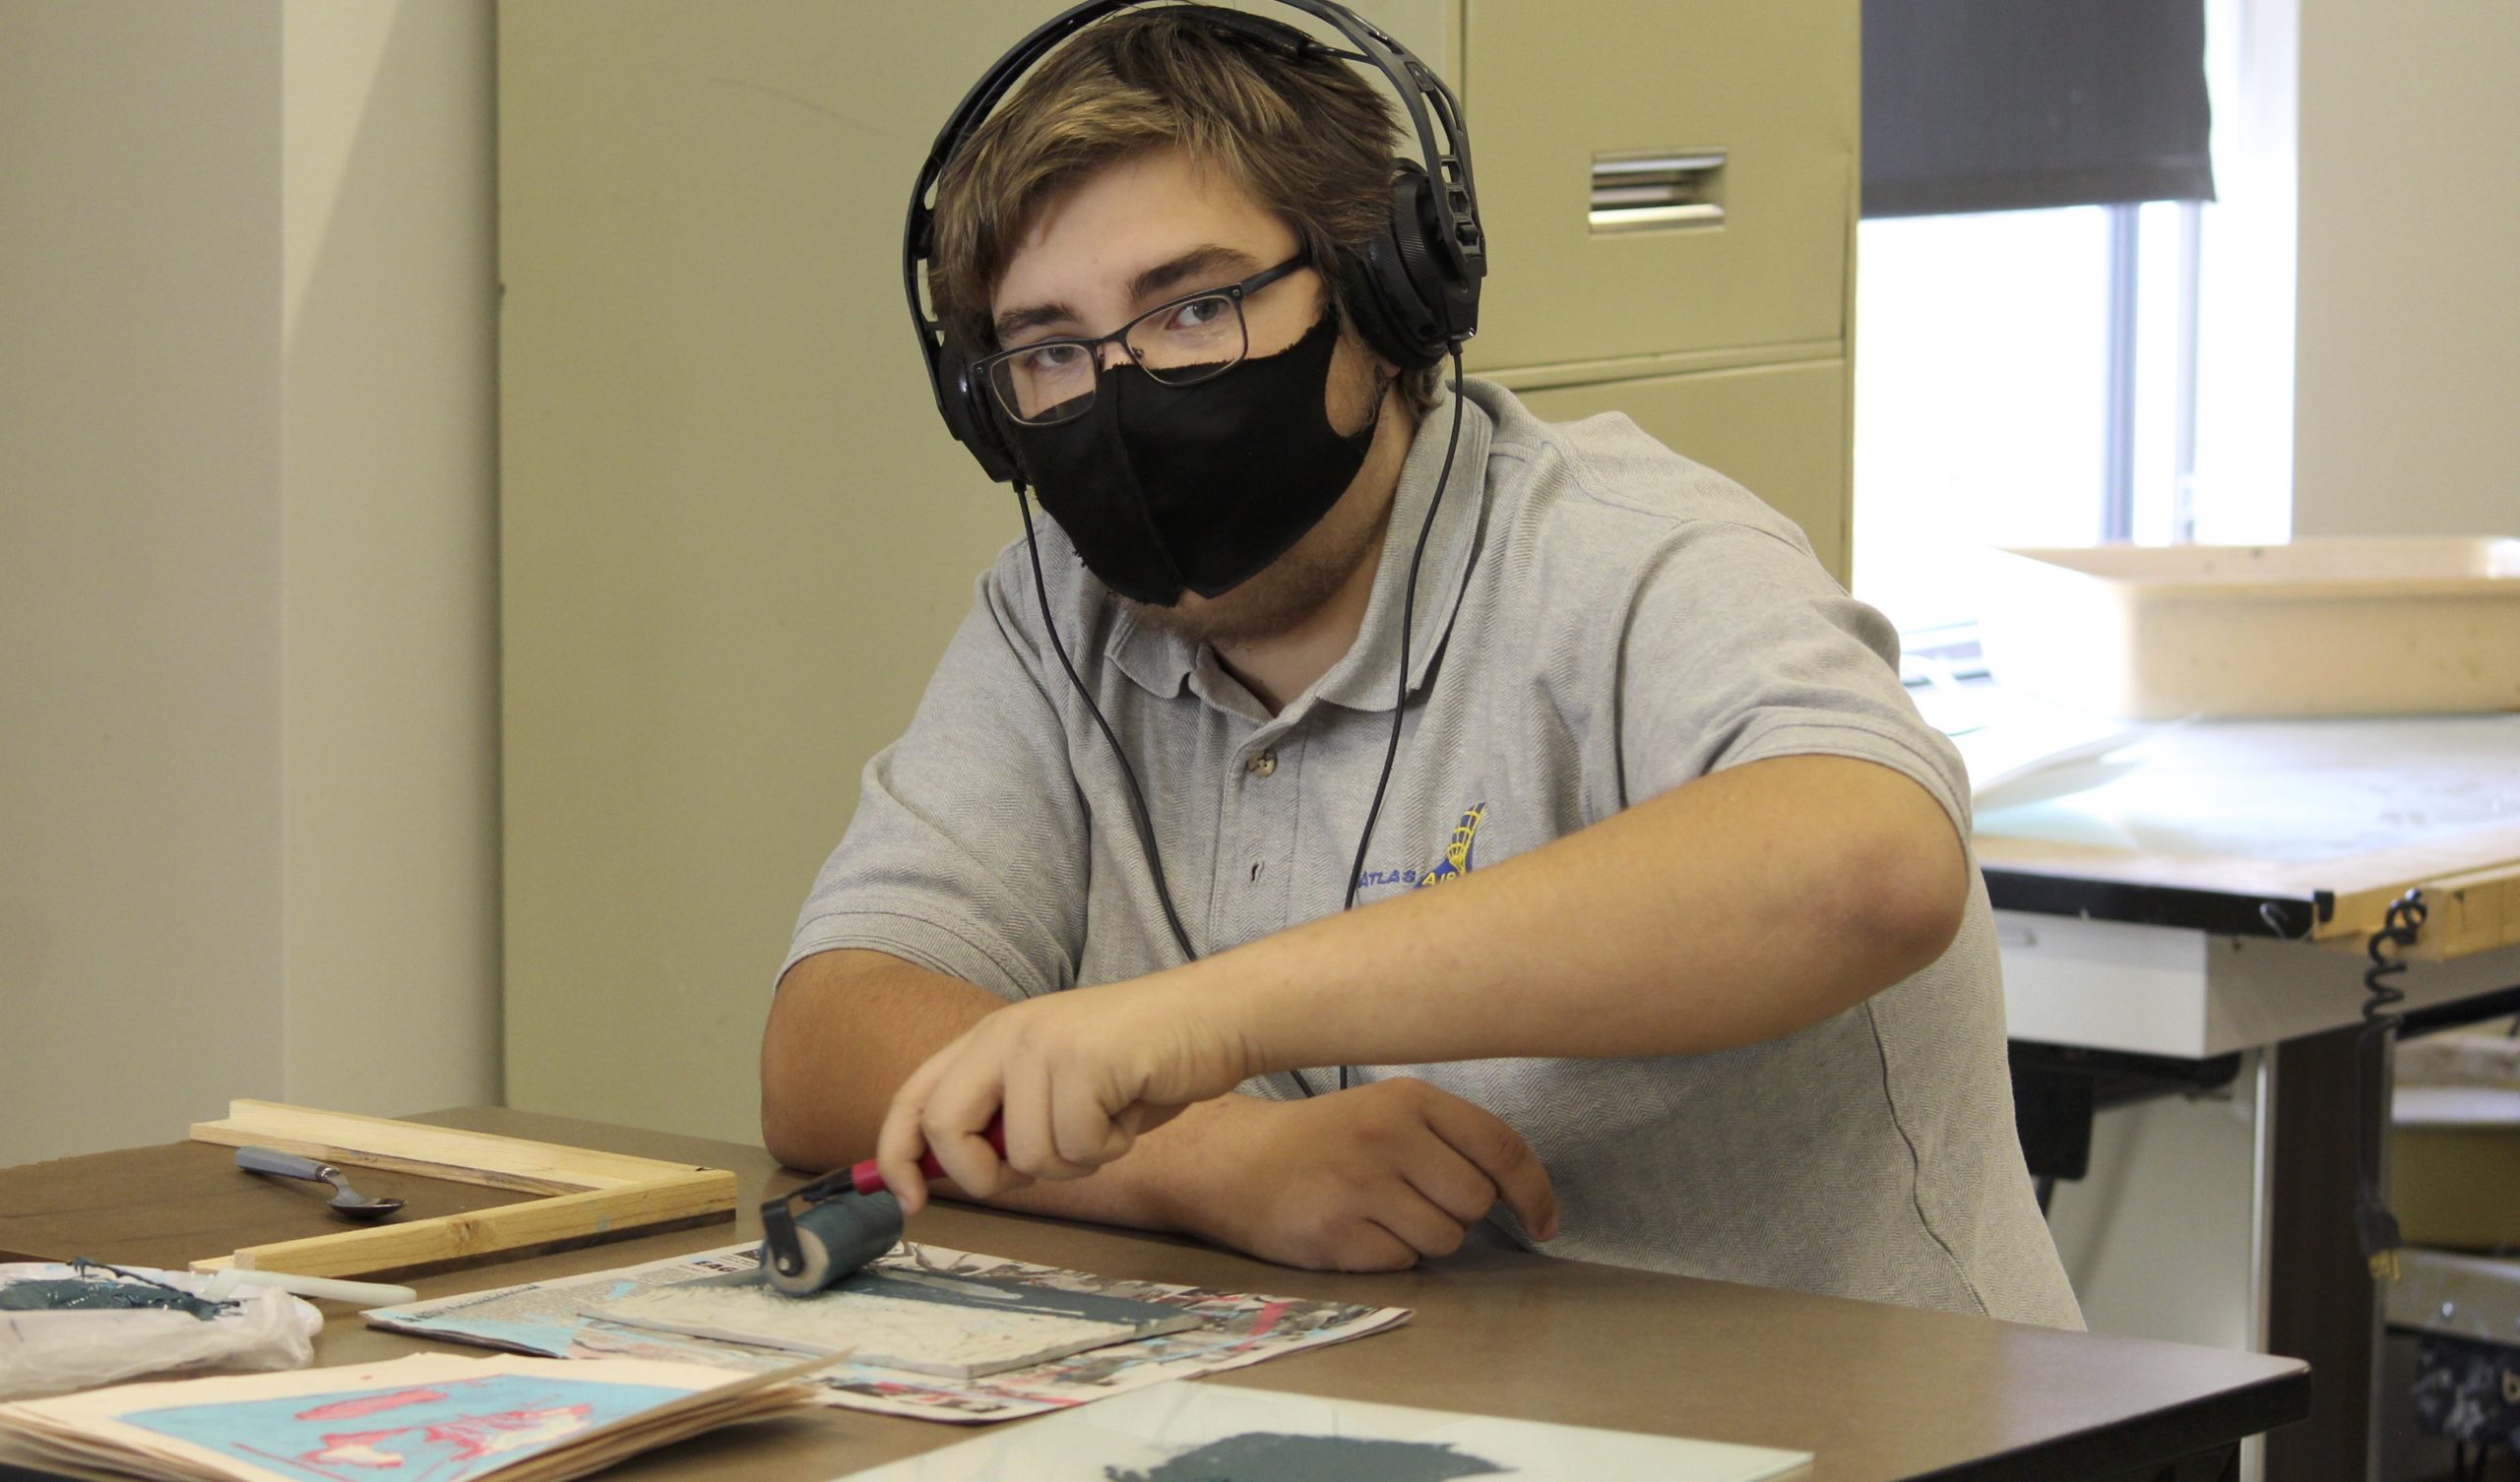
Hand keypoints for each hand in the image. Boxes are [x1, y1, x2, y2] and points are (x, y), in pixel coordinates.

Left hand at [875, 974, 1257, 1211]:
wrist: (1215, 1016)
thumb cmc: (1141, 1064)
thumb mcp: (1057, 1087)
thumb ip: (1007, 1119)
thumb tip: (957, 1176)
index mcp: (990, 1038)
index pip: (913, 1097)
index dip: (896, 1155)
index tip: (907, 1202)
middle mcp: (1006, 1033)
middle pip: (945, 1128)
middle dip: (984, 1176)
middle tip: (1033, 1173)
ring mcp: (1043, 1043)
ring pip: (1027, 1155)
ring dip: (1076, 1160)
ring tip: (1110, 1119)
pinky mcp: (1084, 1060)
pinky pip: (1078, 1148)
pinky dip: (1112, 1148)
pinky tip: (1132, 1109)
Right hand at [1161, 1080, 1557, 1271]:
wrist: (1236, 1162)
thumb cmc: (1326, 1141)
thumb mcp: (1387, 1112)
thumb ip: (1450, 1139)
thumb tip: (1524, 1193)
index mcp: (1410, 1099)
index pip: (1501, 1147)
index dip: (1534, 1192)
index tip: (1544, 1223)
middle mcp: (1388, 1137)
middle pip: (1476, 1201)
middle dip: (1457, 1212)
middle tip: (1412, 1197)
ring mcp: (1360, 1186)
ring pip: (1445, 1240)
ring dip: (1423, 1238)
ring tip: (1378, 1212)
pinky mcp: (1337, 1234)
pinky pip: (1402, 1263)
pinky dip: (1388, 1256)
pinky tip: (1354, 1230)